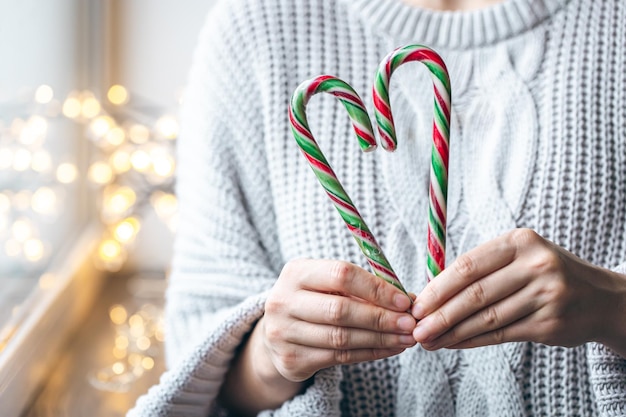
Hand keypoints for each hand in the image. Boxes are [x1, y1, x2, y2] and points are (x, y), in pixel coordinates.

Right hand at [261, 258, 415, 382]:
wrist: (277, 332)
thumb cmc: (314, 301)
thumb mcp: (329, 285)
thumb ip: (363, 288)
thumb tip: (407, 299)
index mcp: (295, 272)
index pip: (341, 275)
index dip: (375, 288)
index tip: (404, 301)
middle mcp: (283, 301)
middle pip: (340, 310)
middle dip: (381, 318)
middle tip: (410, 324)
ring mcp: (283, 333)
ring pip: (341, 338)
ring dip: (380, 339)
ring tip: (406, 338)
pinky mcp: (291, 360)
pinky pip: (338, 358)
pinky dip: (369, 354)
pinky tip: (390, 349)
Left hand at [411, 228, 625, 353]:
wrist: (599, 297)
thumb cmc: (543, 273)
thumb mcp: (518, 256)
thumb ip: (480, 269)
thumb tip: (429, 293)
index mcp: (520, 241)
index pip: (468, 266)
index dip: (438, 288)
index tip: (416, 304)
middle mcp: (536, 265)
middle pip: (475, 294)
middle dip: (440, 314)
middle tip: (416, 328)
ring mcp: (546, 295)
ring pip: (486, 318)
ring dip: (452, 332)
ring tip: (429, 340)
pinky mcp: (550, 324)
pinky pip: (501, 334)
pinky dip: (472, 340)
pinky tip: (453, 343)